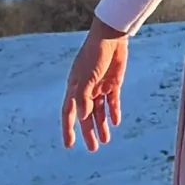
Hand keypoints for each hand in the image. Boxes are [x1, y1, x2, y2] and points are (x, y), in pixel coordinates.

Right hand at [61, 19, 128, 151]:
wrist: (111, 36)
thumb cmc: (94, 54)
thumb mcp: (87, 77)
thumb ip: (84, 97)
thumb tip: (84, 118)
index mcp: (75, 87)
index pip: (69, 112)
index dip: (69, 129)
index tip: (69, 145)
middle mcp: (86, 89)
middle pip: (87, 116)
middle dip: (89, 132)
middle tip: (93, 148)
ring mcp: (100, 86)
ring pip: (100, 111)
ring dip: (102, 125)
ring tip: (105, 140)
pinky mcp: (113, 82)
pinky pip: (113, 101)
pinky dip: (114, 112)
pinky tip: (115, 122)